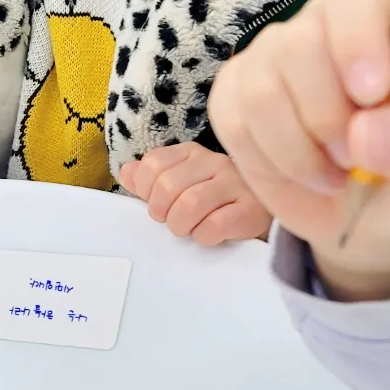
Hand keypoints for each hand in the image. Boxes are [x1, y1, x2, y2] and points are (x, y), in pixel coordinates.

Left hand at [119, 141, 271, 245]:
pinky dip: (204, 236)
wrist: (263, 214)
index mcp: (192, 153)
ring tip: (187, 229)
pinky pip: (215, 225)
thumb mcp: (180, 184)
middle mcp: (216, 162)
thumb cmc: (214, 201)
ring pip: (190, 204)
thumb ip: (149, 179)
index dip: (146, 190)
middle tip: (170, 221)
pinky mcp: (253, 210)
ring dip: (181, 225)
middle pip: (168, 185)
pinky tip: (209, 235)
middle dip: (161, 211)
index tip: (154, 204)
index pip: (153, 164)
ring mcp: (237, 184)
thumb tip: (126, 174)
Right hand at [208, 0, 389, 298]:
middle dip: (325, 116)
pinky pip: (231, 116)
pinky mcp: (233, 94)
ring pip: (260, 85)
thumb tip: (366, 132)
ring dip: (296, 147)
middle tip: (356, 159)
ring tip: (336, 173)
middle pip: (298, 43)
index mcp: (387, 25)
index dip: (355, 37)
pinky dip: (265, 158)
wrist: (368, 228)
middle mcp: (323, 29)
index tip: (371, 94)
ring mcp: (272, 59)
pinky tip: (300, 172)